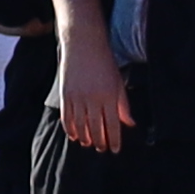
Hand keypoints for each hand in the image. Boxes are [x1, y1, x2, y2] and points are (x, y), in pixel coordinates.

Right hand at [53, 37, 129, 155]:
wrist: (83, 43)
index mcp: (109, 96)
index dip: (114, 140)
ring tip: (88, 143)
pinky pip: (66, 117)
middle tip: (102, 149)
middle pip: (96, 128)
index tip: (115, 150)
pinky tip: (74, 135)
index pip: (113, 125)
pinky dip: (70, 129)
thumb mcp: (118, 82)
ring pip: (80, 125)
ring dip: (84, 137)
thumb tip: (130, 124)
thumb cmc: (104, 62)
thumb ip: (123, 105)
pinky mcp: (65, 94)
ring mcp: (77, 97)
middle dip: (99, 142)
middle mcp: (93, 99)